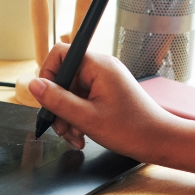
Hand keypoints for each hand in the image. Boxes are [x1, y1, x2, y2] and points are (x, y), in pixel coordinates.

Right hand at [29, 45, 175, 159]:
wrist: (160, 141)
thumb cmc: (132, 129)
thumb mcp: (86, 117)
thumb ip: (57, 100)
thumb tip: (33, 85)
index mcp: (98, 66)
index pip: (60, 54)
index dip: (48, 74)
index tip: (47, 98)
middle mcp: (101, 68)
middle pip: (63, 77)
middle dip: (58, 104)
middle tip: (61, 127)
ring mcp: (104, 80)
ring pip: (70, 91)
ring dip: (66, 115)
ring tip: (73, 136)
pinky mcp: (106, 92)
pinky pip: (81, 99)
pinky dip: (77, 116)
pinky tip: (81, 134)